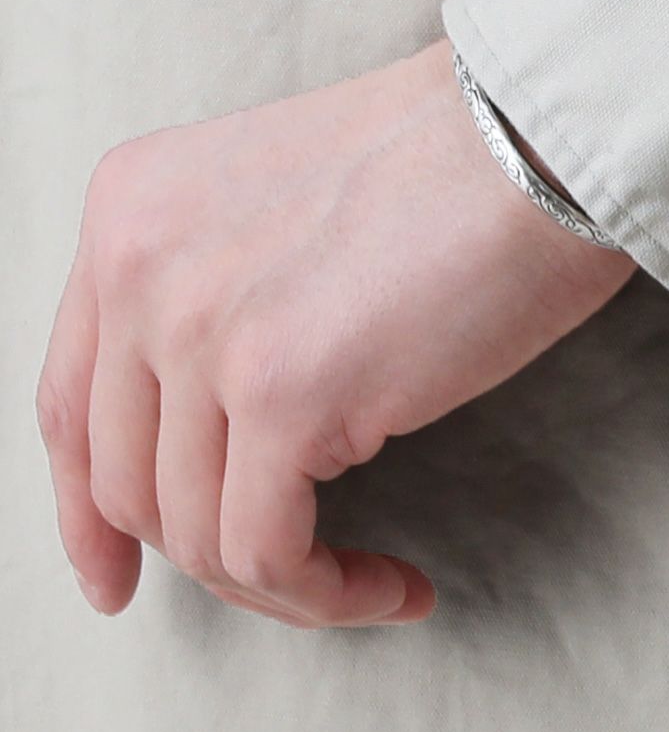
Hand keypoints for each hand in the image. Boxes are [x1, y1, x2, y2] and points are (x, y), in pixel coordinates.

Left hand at [33, 40, 637, 628]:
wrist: (536, 137)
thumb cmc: (456, 163)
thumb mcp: (281, 198)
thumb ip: (217, 288)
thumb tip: (227, 427)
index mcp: (128, 211)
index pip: (69, 400)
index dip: (85, 513)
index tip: (116, 576)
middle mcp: (137, 267)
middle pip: (126, 482)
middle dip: (203, 558)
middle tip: (292, 582)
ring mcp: (200, 333)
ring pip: (195, 534)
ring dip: (283, 585)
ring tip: (368, 580)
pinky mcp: (282, 395)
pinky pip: (268, 553)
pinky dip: (327, 595)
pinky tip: (391, 585)